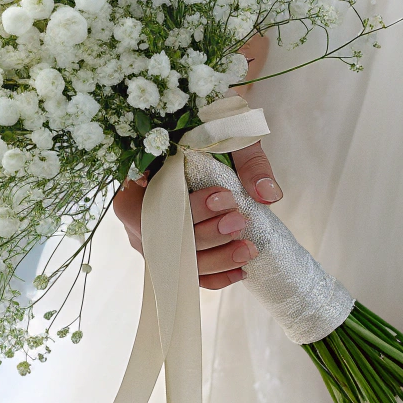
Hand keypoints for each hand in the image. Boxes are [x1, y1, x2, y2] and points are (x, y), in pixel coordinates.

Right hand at [113, 142, 281, 289]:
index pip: (150, 207)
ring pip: (177, 261)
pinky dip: (215, 275)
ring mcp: (150, 236)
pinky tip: (241, 270)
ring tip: (248, 247)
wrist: (205, 127)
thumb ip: (248, 161)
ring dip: (215, 258)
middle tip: (239, 221)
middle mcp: (135, 212)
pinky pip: (187, 272)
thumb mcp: (229, 132)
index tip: (223, 196)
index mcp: (135, 178)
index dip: (187, 209)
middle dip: (206, 235)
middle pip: (164, 239)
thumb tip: (267, 195)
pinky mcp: (170, 250)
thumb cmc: (208, 127)